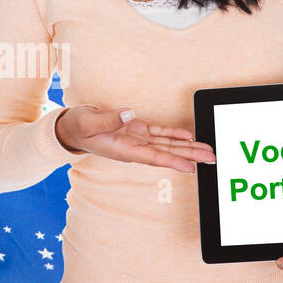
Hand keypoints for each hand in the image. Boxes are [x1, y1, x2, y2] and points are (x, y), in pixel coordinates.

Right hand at [55, 105, 215, 173]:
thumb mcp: (88, 123)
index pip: (154, 157)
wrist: (70, 128)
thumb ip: (108, 120)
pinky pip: (160, 134)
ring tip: (207, 150)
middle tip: (211, 158)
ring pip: (167, 145)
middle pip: (167, 153)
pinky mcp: (137, 130)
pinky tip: (189, 136)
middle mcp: (134, 148)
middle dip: (191, 156)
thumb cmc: (77, 128)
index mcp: (124, 150)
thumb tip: (129, 114)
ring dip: (188, 147)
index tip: (192, 167)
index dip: (173, 162)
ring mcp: (137, 139)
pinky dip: (175, 134)